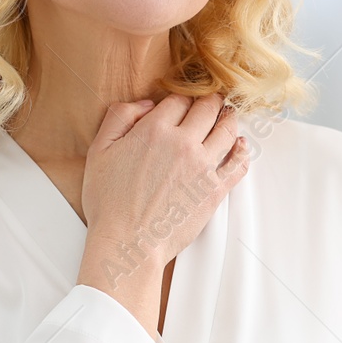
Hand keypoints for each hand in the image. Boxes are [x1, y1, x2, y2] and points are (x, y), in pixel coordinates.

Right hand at [76, 93, 248, 311]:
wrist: (127, 243)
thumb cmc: (109, 203)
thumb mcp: (99, 151)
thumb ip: (119, 118)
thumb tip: (146, 104)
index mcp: (154, 130)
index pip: (179, 100)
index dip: (181, 99)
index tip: (183, 105)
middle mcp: (182, 143)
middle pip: (208, 108)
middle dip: (210, 101)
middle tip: (212, 102)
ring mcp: (203, 166)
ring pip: (228, 130)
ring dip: (229, 119)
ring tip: (228, 118)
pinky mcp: (215, 189)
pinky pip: (239, 163)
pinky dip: (243, 151)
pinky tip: (240, 147)